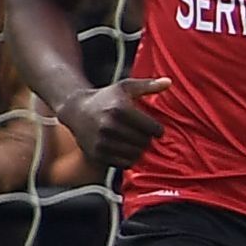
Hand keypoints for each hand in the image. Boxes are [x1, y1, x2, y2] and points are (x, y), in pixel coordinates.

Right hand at [58, 74, 174, 169]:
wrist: (76, 110)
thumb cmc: (106, 98)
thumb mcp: (125, 87)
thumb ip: (148, 85)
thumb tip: (169, 82)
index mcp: (119, 109)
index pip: (152, 128)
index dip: (158, 130)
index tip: (156, 129)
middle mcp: (109, 126)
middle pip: (144, 142)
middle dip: (148, 139)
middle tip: (144, 135)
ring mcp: (102, 141)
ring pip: (135, 154)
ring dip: (139, 149)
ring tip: (136, 142)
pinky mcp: (96, 154)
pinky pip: (123, 163)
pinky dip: (129, 159)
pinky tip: (126, 149)